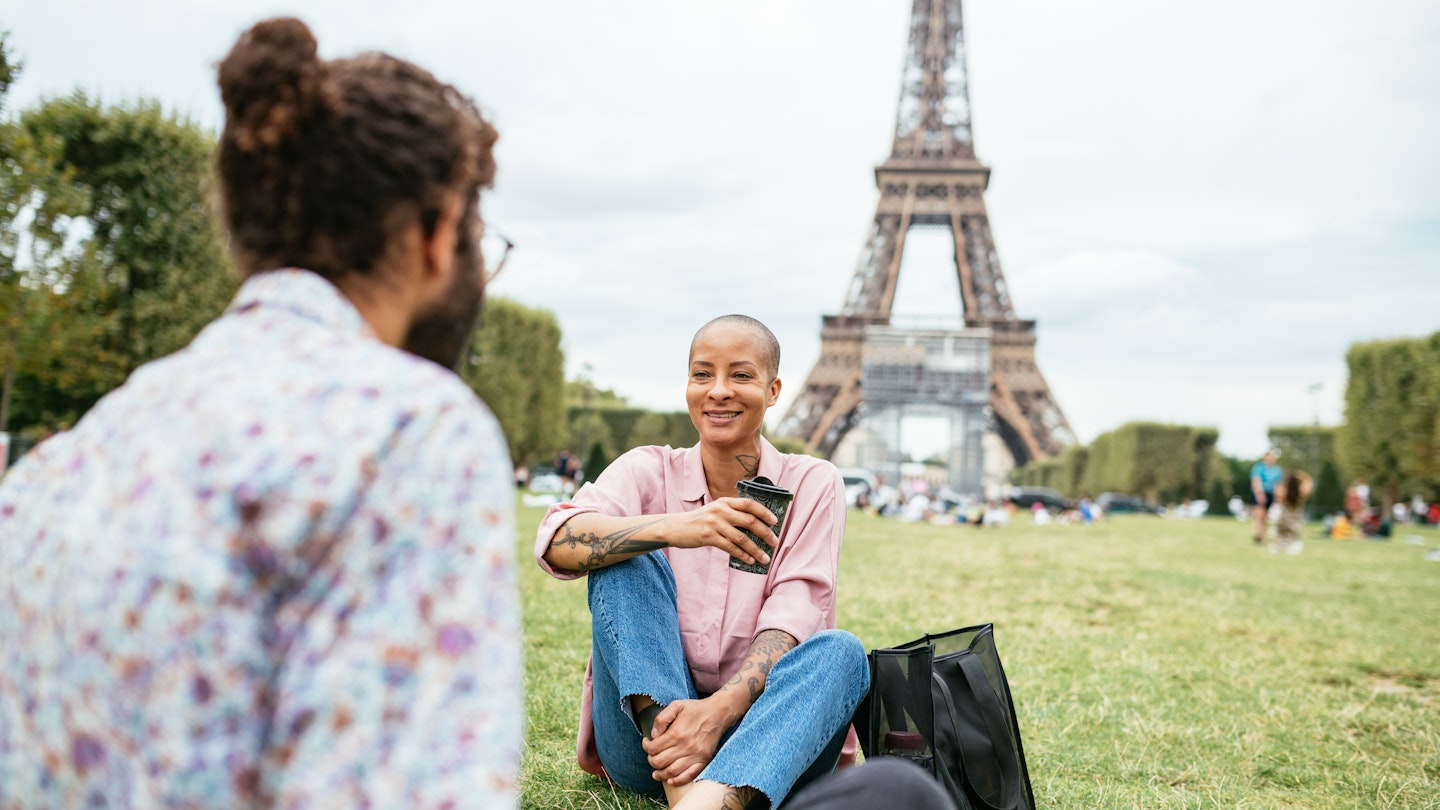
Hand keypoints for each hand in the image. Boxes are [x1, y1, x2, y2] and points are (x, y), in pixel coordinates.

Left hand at [641, 696, 741, 786]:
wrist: (718, 713)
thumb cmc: (696, 709)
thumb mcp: (676, 705)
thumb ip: (661, 718)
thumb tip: (653, 735)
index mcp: (676, 733)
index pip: (653, 748)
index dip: (646, 747)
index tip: (647, 743)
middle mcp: (685, 746)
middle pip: (660, 762)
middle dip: (651, 760)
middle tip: (652, 756)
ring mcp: (695, 755)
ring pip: (671, 772)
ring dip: (660, 774)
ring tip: (656, 772)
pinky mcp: (703, 760)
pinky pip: (689, 776)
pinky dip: (677, 781)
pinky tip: (670, 780)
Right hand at [661, 498, 775, 565]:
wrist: (676, 527)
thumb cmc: (700, 521)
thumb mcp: (715, 510)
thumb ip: (732, 513)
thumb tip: (756, 524)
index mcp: (724, 501)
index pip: (749, 503)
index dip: (764, 512)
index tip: (775, 521)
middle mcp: (720, 510)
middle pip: (749, 521)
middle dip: (765, 533)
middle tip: (775, 542)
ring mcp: (714, 523)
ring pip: (741, 537)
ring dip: (756, 549)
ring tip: (765, 558)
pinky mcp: (708, 536)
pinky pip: (730, 547)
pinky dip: (742, 555)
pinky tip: (750, 560)